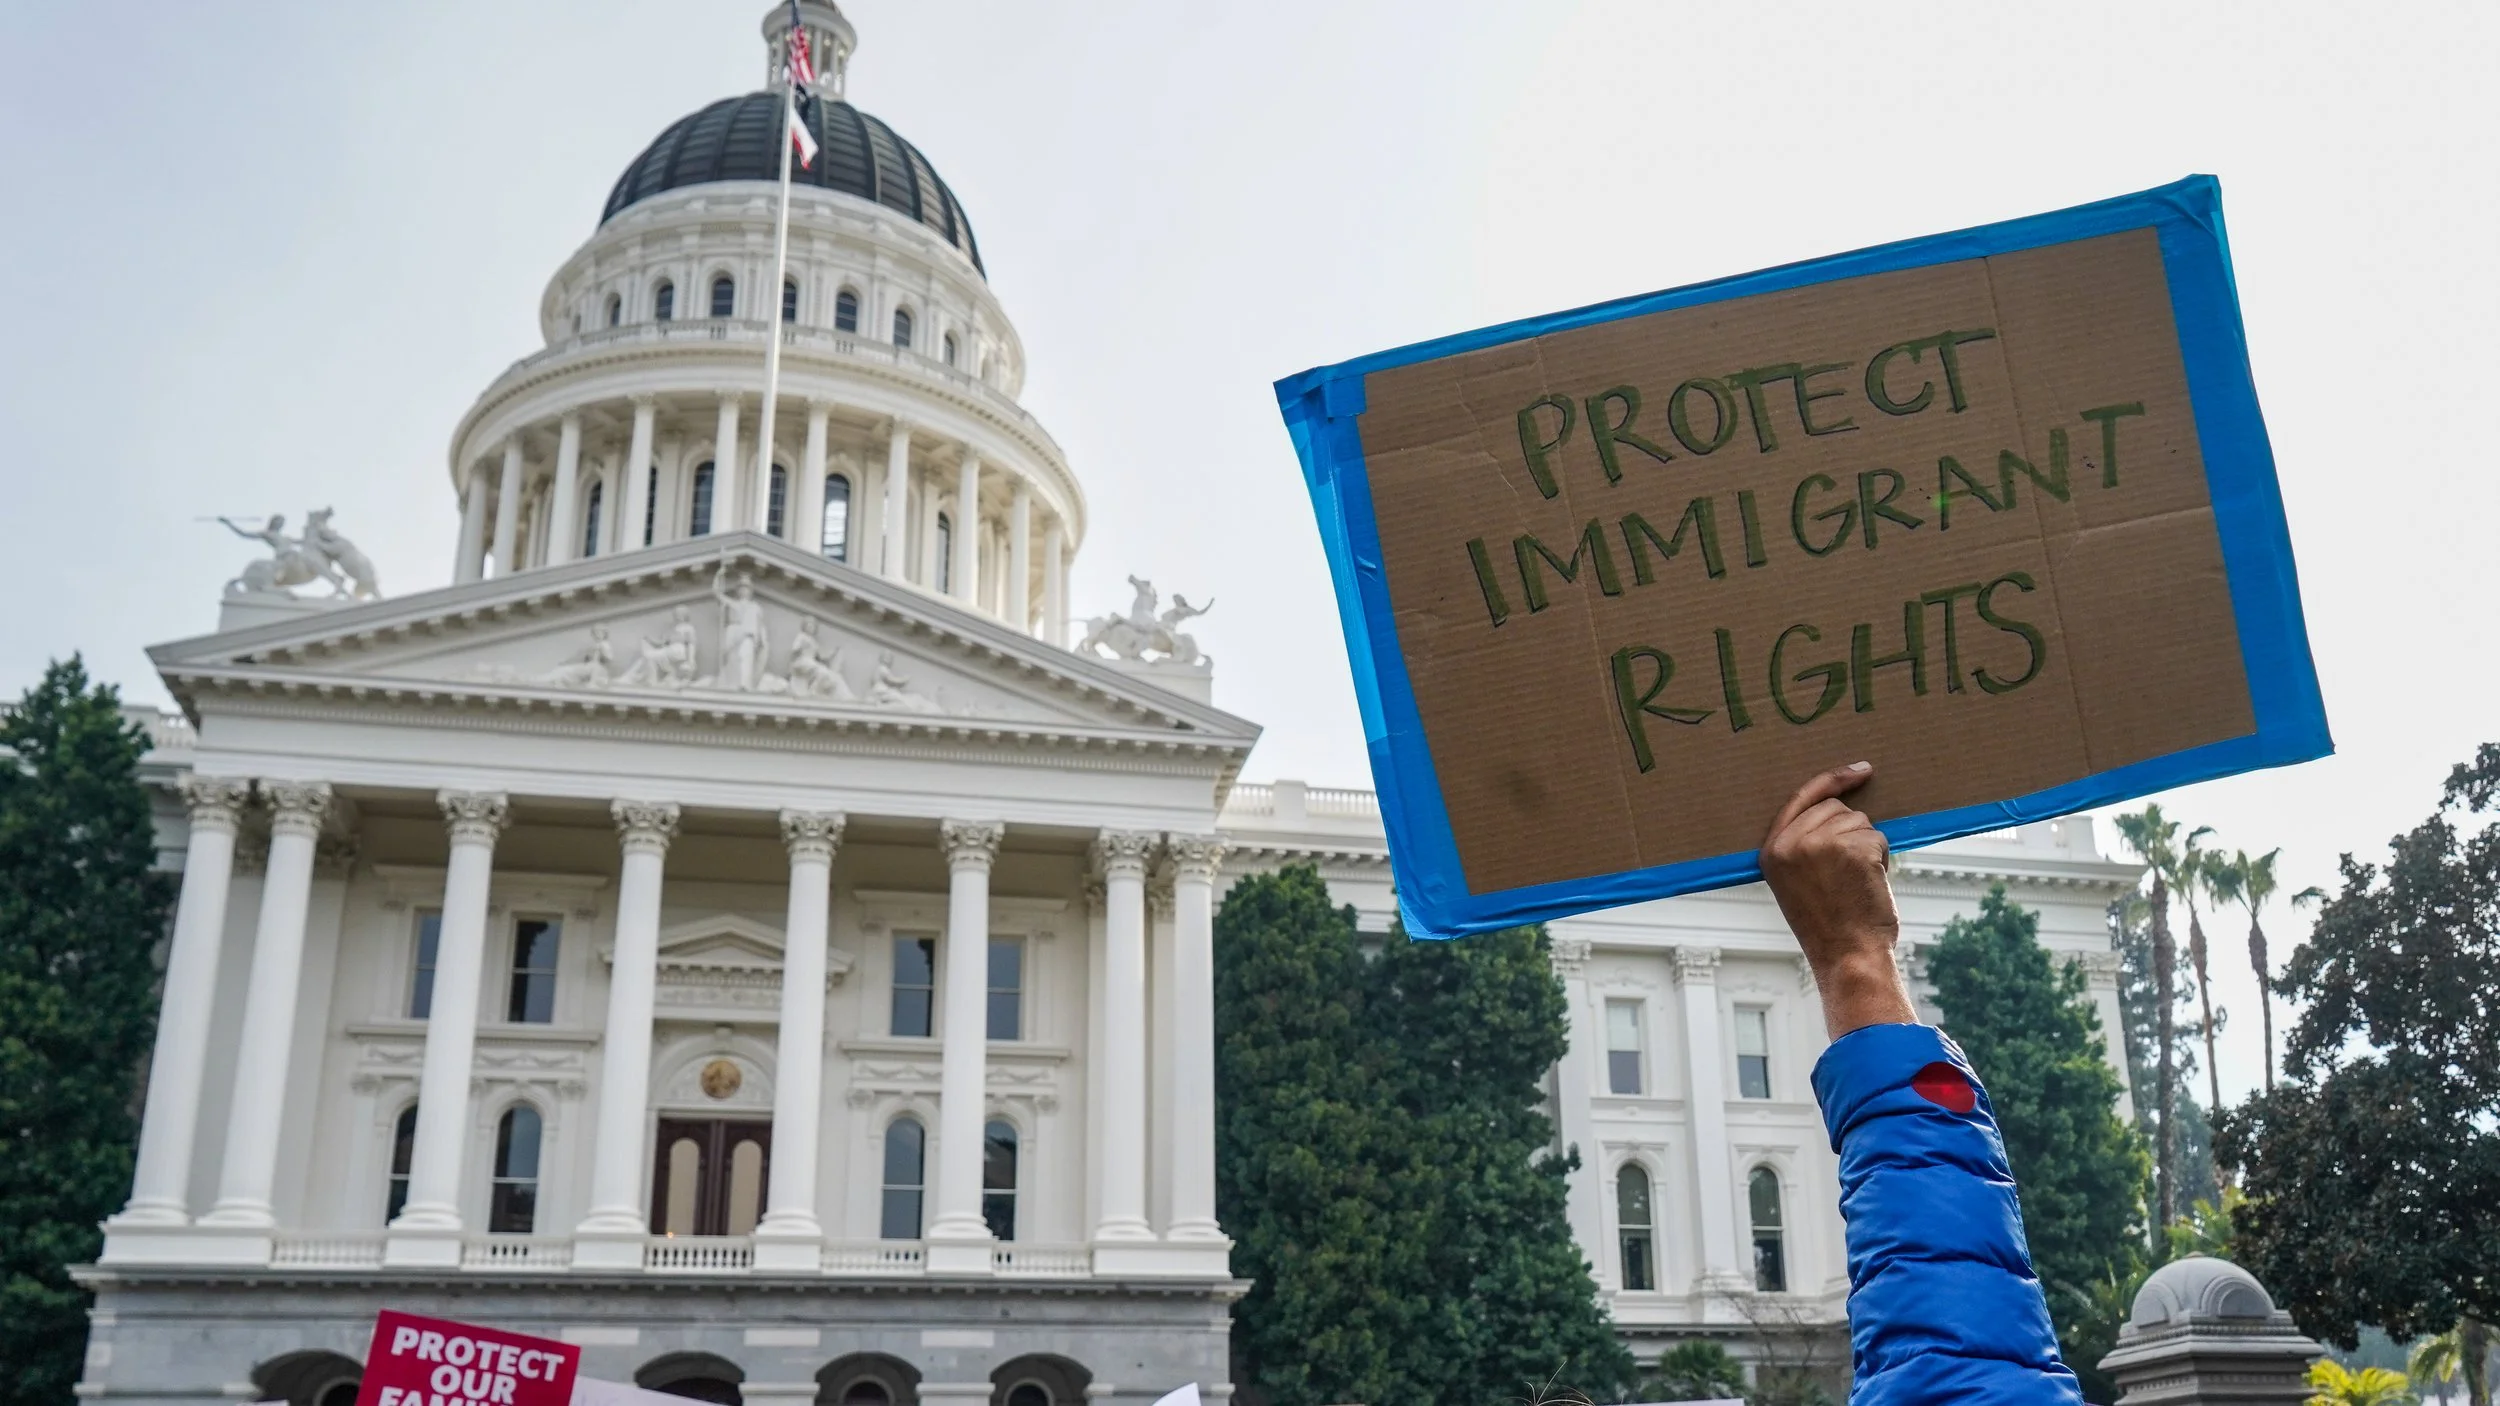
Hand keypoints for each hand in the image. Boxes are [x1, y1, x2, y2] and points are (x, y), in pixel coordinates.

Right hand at [1761, 762, 1916, 1037]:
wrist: (1847, 955)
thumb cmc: (1828, 925)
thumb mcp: (1795, 883)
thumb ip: (1802, 846)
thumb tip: (1837, 809)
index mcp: (1771, 850)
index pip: (1802, 797)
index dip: (1833, 781)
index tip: (1859, 771)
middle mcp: (1792, 842)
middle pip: (1836, 808)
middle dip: (1851, 832)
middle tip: (1850, 872)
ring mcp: (1822, 843)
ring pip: (1860, 821)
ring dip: (1867, 847)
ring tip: (1856, 883)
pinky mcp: (1852, 849)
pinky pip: (1878, 838)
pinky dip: (1882, 859)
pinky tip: (1869, 884)